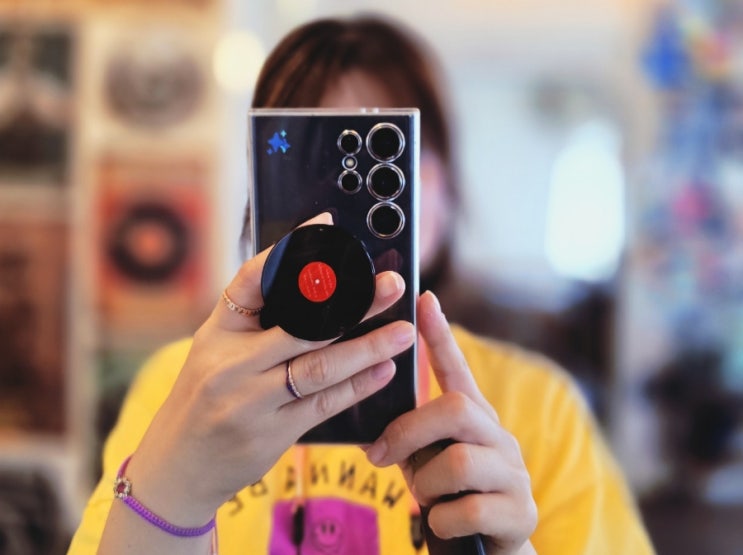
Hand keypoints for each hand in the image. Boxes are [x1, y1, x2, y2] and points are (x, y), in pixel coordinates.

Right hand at [121, 213, 415, 526]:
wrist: (177, 465)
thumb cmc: (205, 398)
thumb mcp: (215, 351)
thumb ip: (257, 324)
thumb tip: (319, 290)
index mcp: (217, 332)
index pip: (252, 280)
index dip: (290, 250)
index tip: (326, 226)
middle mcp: (230, 363)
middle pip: (302, 325)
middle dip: (353, 304)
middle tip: (393, 287)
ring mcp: (250, 401)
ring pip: (319, 367)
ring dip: (367, 348)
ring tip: (402, 332)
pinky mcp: (271, 434)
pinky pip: (323, 405)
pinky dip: (357, 387)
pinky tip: (384, 371)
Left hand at [365, 292, 536, 554]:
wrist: (489, 551)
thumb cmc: (452, 497)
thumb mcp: (427, 461)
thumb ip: (411, 439)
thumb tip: (369, 432)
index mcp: (474, 419)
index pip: (458, 369)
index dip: (440, 335)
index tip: (423, 299)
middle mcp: (499, 436)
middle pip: (454, 408)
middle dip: (409, 431)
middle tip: (381, 456)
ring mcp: (513, 472)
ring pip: (457, 461)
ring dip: (425, 485)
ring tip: (426, 499)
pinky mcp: (519, 511)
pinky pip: (467, 509)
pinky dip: (441, 520)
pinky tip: (443, 523)